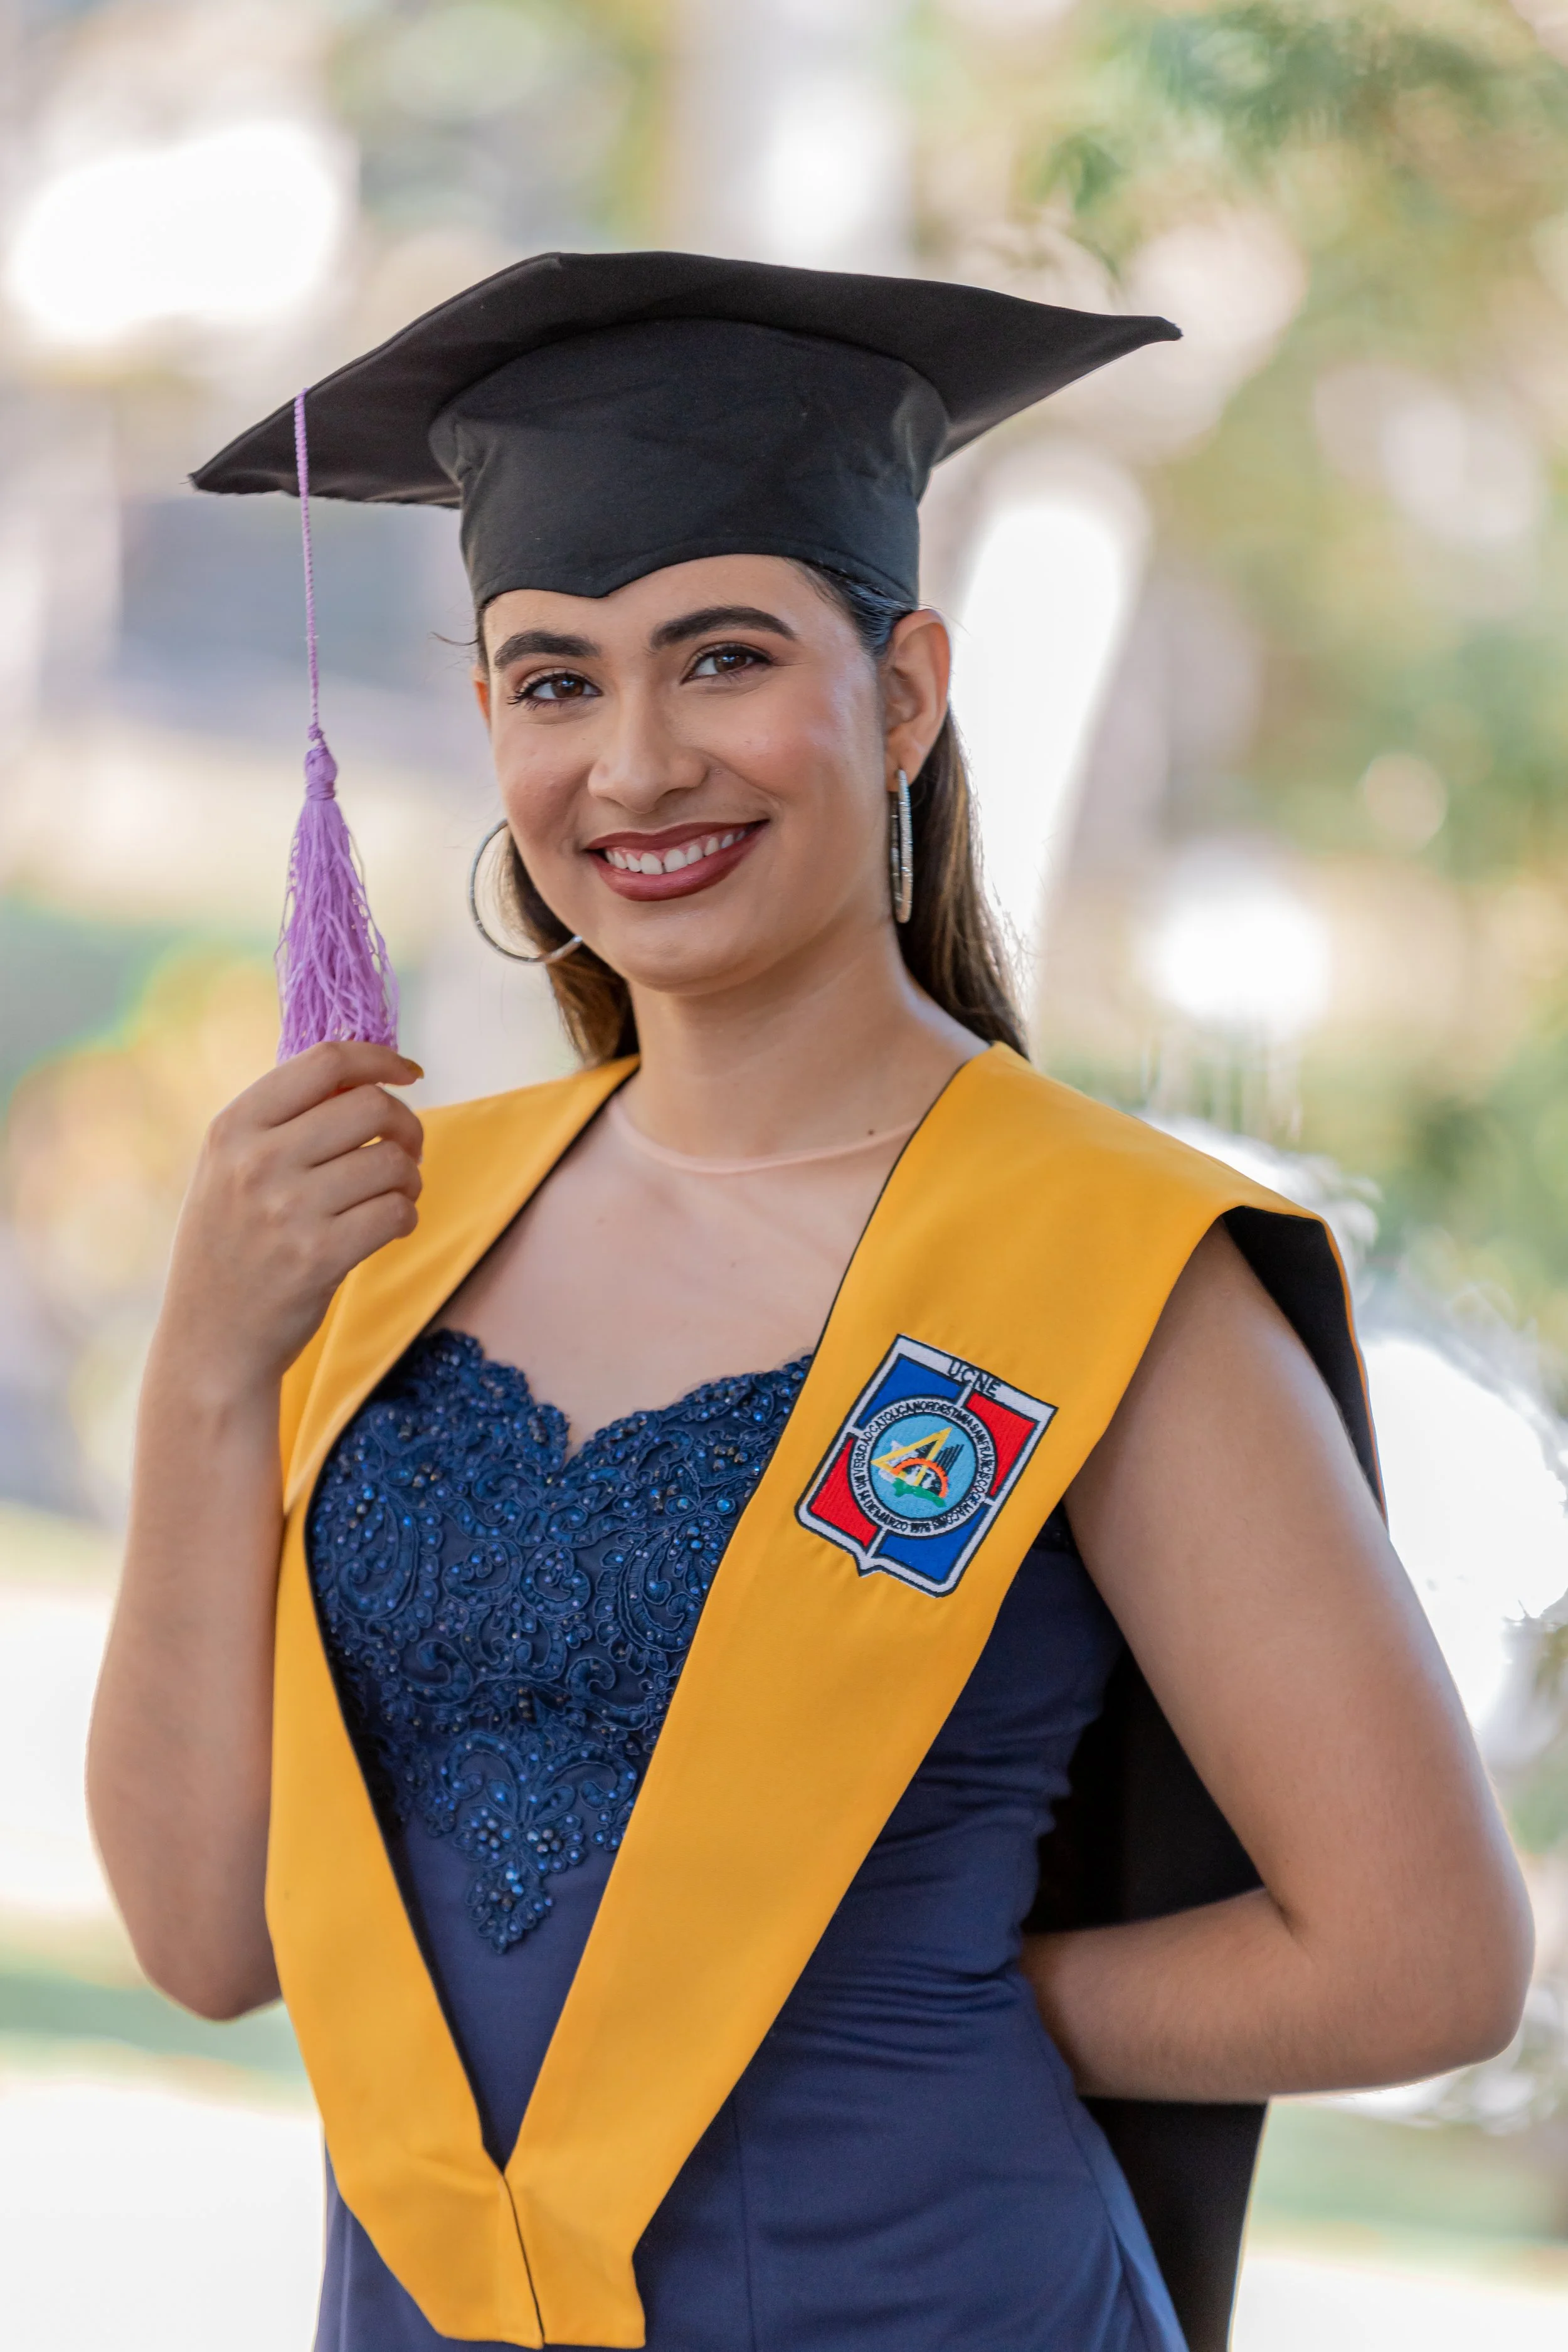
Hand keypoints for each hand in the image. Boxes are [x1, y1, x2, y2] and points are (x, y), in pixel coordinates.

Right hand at [158, 1042, 424, 1399]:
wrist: (209, 1340)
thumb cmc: (230, 1246)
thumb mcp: (228, 1169)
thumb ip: (283, 1120)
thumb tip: (364, 1073)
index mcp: (233, 1126)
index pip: (325, 1061)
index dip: (380, 1058)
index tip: (410, 1072)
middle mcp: (257, 1161)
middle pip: (370, 1105)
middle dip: (406, 1125)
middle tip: (406, 1149)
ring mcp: (288, 1209)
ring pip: (391, 1161)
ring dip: (409, 1177)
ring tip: (393, 1194)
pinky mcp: (319, 1256)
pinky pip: (397, 1211)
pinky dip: (406, 1216)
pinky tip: (390, 1226)